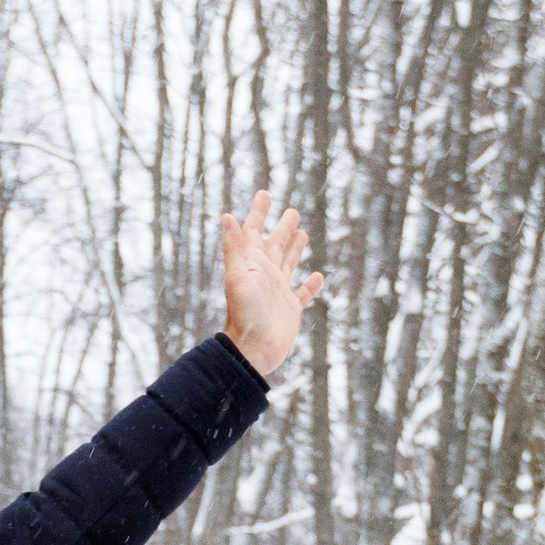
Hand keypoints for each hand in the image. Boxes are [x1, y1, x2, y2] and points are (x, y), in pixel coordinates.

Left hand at [220, 188, 324, 381]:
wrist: (253, 351)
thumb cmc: (244, 314)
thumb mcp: (238, 276)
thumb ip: (234, 247)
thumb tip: (226, 216)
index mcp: (252, 263)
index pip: (254, 231)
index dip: (258, 212)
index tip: (264, 193)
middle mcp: (265, 274)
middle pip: (275, 244)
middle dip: (282, 227)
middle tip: (291, 210)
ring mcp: (278, 292)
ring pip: (289, 263)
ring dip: (295, 248)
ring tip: (302, 233)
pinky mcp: (290, 309)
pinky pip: (302, 294)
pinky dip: (310, 285)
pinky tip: (318, 276)